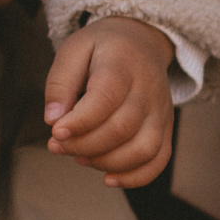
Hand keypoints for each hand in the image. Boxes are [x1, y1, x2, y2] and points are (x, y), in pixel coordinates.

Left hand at [42, 16, 175, 188]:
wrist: (141, 41)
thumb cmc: (102, 48)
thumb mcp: (74, 49)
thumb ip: (60, 83)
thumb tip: (53, 120)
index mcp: (122, 63)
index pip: (106, 97)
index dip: (80, 121)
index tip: (56, 132)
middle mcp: (148, 89)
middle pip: (122, 128)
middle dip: (84, 145)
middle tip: (57, 145)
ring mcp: (161, 110)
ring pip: (143, 149)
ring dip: (107, 162)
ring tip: (79, 157)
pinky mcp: (166, 128)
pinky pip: (158, 160)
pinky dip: (135, 177)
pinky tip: (108, 178)